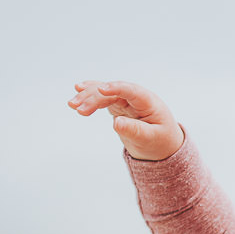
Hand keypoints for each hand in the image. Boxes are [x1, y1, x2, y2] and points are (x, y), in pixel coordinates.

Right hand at [68, 80, 184, 161]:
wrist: (162, 145)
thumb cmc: (160, 141)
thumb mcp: (150, 139)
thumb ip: (135, 130)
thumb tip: (116, 123)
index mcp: (148, 102)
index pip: (131, 91)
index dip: (116, 88)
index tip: (101, 90)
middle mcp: (136, 97)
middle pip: (113, 92)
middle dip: (95, 98)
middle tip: (78, 109)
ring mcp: (126, 100)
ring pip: (105, 93)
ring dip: (88, 97)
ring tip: (72, 105)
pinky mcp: (118, 105)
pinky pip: (103, 97)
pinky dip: (91, 96)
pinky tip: (78, 90)